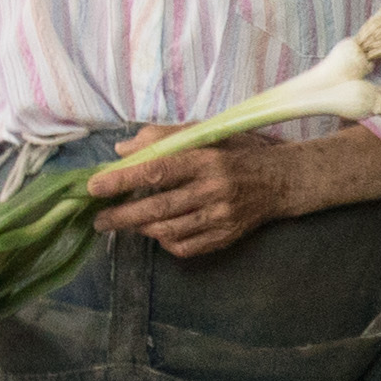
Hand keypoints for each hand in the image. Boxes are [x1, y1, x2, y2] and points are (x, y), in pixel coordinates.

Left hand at [89, 128, 380, 260]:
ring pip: (169, 230)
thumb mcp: (207, 133)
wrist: (285, 180)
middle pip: (157, 207)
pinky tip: (158, 231)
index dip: (123, 179)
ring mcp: (222, 217)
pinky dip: (165, 242)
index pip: (157, 170)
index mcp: (207, 159)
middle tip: (99, 219)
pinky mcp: (227, 236)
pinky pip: (186, 247)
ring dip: (141, 229)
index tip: (95, 186)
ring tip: (124, 223)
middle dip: (121, 216)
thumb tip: (122, 150)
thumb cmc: (241, 151)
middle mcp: (214, 190)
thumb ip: (162, 138)